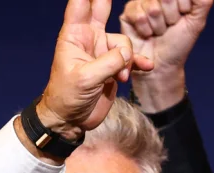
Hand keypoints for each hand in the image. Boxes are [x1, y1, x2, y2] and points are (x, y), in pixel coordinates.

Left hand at [35, 0, 155, 147]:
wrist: (71, 119)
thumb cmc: (67, 97)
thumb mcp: (85, 79)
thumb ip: (108, 62)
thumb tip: (127, 53)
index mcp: (74, 37)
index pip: (79, 6)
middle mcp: (88, 39)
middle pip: (101, 9)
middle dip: (106, 0)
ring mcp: (101, 51)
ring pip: (124, 41)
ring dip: (127, 58)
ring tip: (120, 77)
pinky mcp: (112, 65)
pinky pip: (131, 57)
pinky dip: (138, 61)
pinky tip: (146, 66)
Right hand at [121, 0, 212, 111]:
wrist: (159, 65)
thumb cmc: (177, 44)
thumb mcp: (196, 21)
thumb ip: (202, 2)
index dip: (184, 8)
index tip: (181, 20)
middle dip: (170, 18)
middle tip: (168, 27)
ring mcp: (141, 3)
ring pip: (152, 8)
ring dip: (157, 26)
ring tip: (156, 32)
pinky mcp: (127, 14)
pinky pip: (138, 16)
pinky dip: (145, 30)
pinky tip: (145, 34)